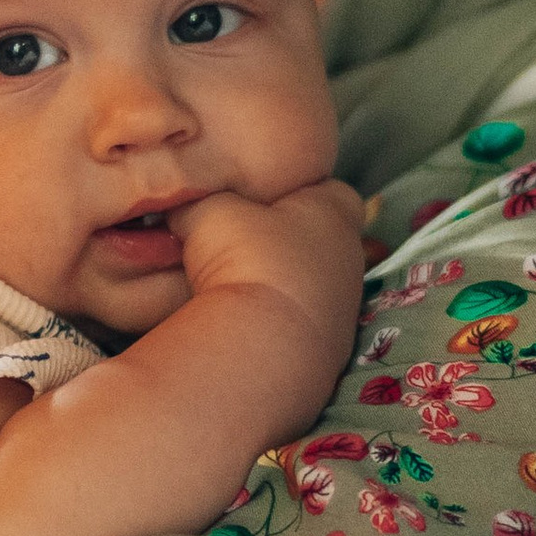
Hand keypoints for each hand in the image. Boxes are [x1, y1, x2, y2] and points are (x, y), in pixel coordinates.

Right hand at [178, 177, 365, 406]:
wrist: (266, 344)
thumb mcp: (209, 211)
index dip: (287, 190)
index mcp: (334, 209)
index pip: (322, 187)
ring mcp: (344, 306)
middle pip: (316, 237)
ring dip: (278, 284)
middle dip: (281, 239)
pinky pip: (300, 322)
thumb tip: (186, 209)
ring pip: (309, 283)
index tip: (253, 201)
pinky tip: (247, 322)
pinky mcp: (331, 348)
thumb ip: (204, 201)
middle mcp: (349, 255)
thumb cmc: (246, 259)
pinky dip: (277, 319)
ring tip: (236, 288)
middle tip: (237, 244)